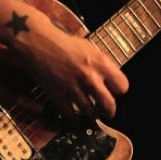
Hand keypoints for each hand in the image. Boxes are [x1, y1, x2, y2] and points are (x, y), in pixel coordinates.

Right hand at [12, 8, 128, 120]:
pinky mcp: (59, 96)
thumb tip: (109, 77)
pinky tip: (75, 117)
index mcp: (100, 62)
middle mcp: (90, 77)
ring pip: (91, 113)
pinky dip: (74, 119)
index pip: (122, 86)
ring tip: (91, 113)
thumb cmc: (62, 40)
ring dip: (92, 115)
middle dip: (109, 110)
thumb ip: (100, 63)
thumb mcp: (87, 46)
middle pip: (109, 105)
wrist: (37, 41)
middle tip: (107, 111)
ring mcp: (74, 88)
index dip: (119, 89)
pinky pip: (71, 116)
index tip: (114, 91)